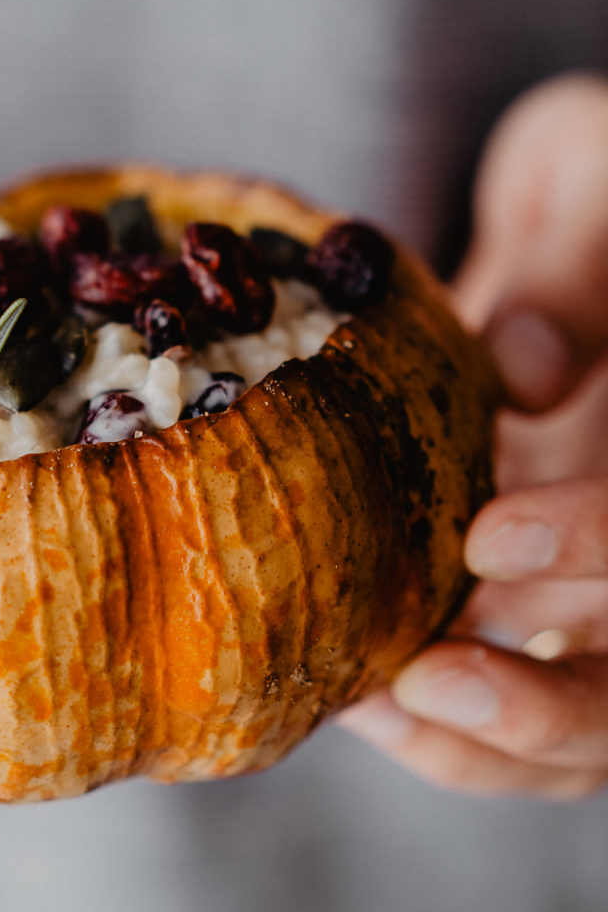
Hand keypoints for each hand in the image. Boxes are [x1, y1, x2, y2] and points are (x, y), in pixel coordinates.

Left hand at [340, 75, 607, 796]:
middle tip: (420, 685)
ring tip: (352, 701)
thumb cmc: (605, 178)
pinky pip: (492, 670)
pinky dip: (424, 699)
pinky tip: (332, 670)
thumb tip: (522, 371)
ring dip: (473, 734)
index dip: (599, 547)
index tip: (492, 532)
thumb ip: (575, 275)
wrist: (580, 210)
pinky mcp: (523, 579)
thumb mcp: (600, 188)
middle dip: (544, 711)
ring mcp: (593, 575)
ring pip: (573, 713)